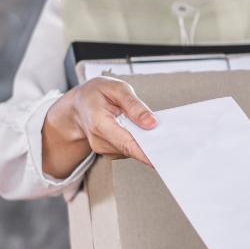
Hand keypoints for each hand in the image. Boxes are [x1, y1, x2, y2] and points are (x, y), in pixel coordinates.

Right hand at [42, 77, 156, 178]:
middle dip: (151, 146)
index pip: (126, 143)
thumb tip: (151, 123)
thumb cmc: (96, 94)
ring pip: (131, 150)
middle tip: (171, 142)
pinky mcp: (109, 150)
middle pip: (131, 149)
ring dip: (144, 142)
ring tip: (153, 128)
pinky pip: (128, 149)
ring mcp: (103, 148)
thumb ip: (134, 105)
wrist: (77, 105)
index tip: (160, 159)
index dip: (144, 153)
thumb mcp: (116, 88)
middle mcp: (99, 140)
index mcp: (99, 123)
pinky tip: (142, 132)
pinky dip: (138, 142)